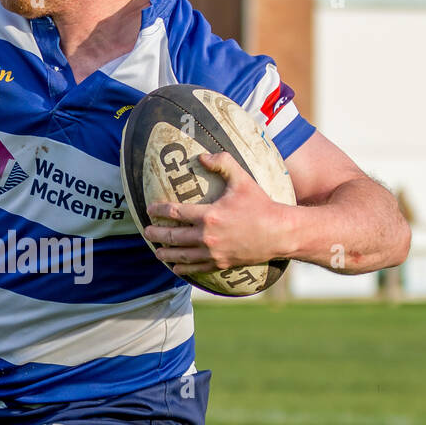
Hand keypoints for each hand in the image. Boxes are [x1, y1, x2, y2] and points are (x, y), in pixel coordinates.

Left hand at [144, 151, 291, 273]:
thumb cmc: (260, 204)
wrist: (279, 232)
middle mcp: (207, 236)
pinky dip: (183, 269)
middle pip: (173, 235)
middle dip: (156, 233)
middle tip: (146, 232)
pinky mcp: (220, 263)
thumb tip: (203, 156)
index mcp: (209, 214)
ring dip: (166, 253)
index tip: (150, 209)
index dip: (159, 210)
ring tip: (156, 252)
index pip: (175, 212)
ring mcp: (213, 252)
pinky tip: (175, 268)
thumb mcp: (242, 179)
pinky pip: (196, 268)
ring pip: (181, 255)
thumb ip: (223, 163)